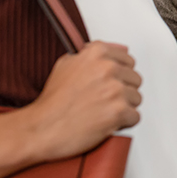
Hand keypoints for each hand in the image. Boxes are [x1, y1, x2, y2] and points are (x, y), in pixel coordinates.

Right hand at [23, 41, 142, 160]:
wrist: (40, 129)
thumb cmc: (52, 102)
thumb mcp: (66, 64)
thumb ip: (93, 53)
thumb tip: (121, 48)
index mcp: (97, 53)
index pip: (128, 60)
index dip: (118, 75)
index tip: (107, 83)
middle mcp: (108, 68)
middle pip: (134, 79)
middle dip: (122, 91)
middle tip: (101, 101)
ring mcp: (114, 90)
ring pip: (136, 98)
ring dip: (123, 107)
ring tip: (101, 112)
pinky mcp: (118, 111)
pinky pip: (135, 116)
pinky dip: (123, 123)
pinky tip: (106, 123)